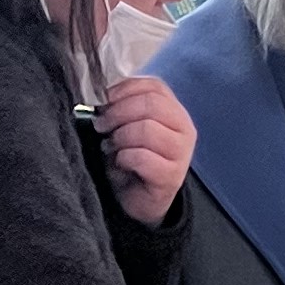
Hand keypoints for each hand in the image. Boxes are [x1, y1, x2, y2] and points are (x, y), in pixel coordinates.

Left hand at [97, 73, 195, 224]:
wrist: (137, 199)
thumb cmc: (130, 158)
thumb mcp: (125, 126)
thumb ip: (121, 107)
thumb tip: (101, 95)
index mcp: (173, 110)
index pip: (154, 86)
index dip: (124, 89)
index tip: (103, 101)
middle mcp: (184, 127)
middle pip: (151, 104)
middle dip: (118, 112)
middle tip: (101, 125)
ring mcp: (182, 153)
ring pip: (147, 129)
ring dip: (120, 137)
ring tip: (110, 146)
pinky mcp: (172, 177)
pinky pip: (142, 157)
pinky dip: (124, 158)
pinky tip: (120, 163)